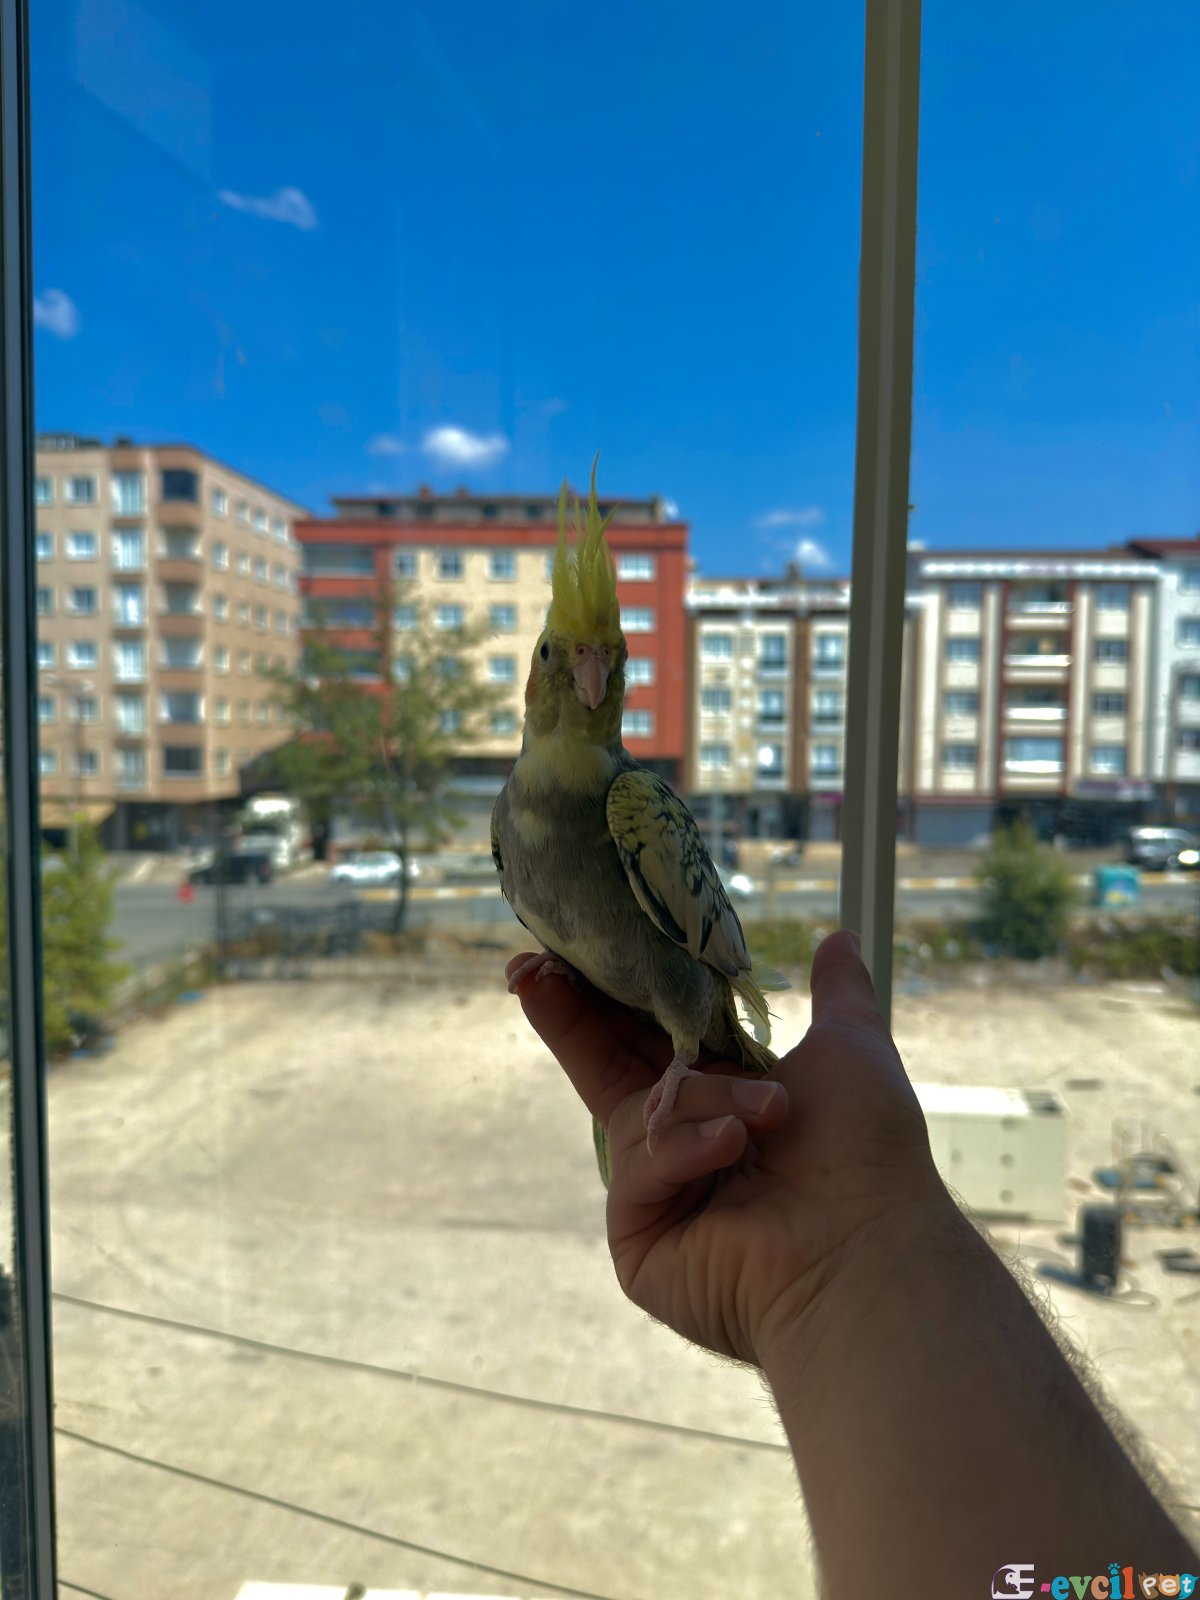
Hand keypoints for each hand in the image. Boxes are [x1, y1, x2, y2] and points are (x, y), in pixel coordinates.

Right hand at [507, 930, 951, 1368]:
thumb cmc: (867, 1152)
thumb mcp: (849, 1049)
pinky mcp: (638, 1238)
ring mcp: (657, 1192)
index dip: (611, 992)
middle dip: (572, 1017)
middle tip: (530, 970)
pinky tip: (733, 1149)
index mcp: (723, 1093)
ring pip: (640, 1113)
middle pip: (605, 1064)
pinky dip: (687, 1151)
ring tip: (768, 1117)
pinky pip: (640, 1170)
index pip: (649, 1032)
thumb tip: (840, 936)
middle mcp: (683, 1140)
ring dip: (703, 1101)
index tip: (565, 947)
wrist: (867, 1250)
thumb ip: (836, 991)